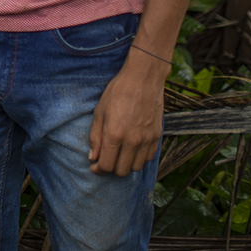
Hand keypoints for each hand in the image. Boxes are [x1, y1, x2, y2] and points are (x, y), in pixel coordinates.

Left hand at [88, 52, 166, 175]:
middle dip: (111, 168)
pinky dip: (139, 157)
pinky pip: (148, 158)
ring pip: (136, 167)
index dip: (98, 169)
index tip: (95, 166)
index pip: (106, 165)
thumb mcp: (99, 112)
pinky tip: (132, 148)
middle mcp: (132, 141)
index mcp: (114, 134)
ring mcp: (147, 140)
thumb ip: (95, 137)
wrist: (142, 80)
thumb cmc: (117, 92)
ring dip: (126, 164)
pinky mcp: (157, 136)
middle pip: (122, 171)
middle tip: (106, 159)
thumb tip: (93, 158)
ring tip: (119, 154)